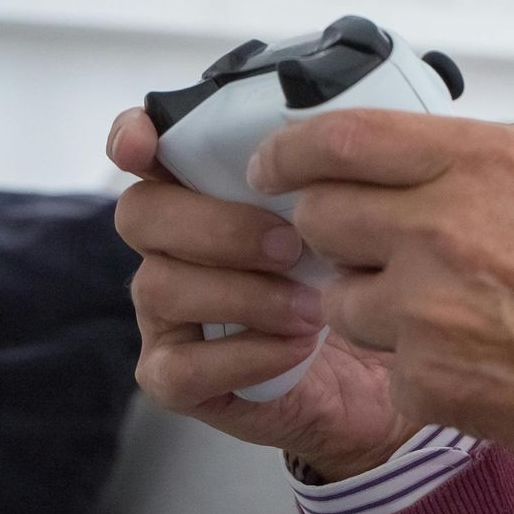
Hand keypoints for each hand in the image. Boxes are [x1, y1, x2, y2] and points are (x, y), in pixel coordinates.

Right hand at [109, 109, 417, 479]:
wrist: (379, 369)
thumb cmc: (355, 277)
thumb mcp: (353, 212)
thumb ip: (327, 172)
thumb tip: (330, 134)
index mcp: (205, 192)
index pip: (146, 152)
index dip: (134, 138)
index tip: (145, 145)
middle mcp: (171, 248)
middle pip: (142, 213)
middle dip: (219, 225)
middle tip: (291, 246)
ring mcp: (164, 315)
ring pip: (160, 286)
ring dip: (245, 294)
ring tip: (313, 307)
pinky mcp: (175, 378)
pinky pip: (181, 367)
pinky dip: (245, 355)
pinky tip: (297, 347)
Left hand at [247, 108, 513, 479]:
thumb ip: (510, 154)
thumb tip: (446, 148)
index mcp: (486, 162)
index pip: (341, 140)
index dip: (291, 151)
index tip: (274, 164)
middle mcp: (444, 227)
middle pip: (320, 216)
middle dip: (331, 226)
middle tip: (361, 240)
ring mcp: (429, 310)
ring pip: (340, 296)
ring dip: (369, 298)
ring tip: (437, 307)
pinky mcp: (430, 382)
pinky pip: (386, 362)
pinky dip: (415, 361)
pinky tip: (474, 357)